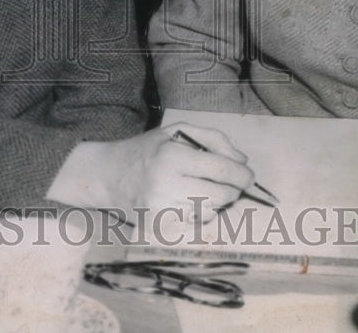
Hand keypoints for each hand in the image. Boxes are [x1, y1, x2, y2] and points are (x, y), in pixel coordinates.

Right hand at [48, 124, 254, 226]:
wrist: (109, 176)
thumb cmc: (148, 150)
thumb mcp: (177, 131)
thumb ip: (213, 139)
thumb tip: (242, 160)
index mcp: (173, 155)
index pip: (222, 169)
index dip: (242, 174)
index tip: (248, 175)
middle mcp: (167, 183)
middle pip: (221, 194)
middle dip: (233, 190)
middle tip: (232, 184)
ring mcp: (162, 209)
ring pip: (211, 211)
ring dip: (217, 202)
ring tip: (206, 189)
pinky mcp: (159, 227)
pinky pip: (196, 224)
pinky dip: (201, 214)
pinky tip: (190, 202)